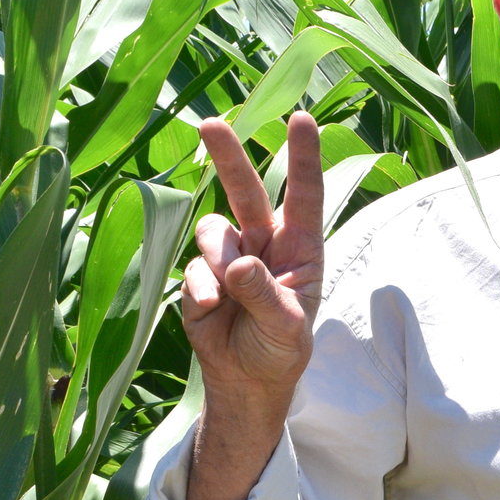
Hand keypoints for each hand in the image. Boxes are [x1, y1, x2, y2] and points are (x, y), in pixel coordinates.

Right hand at [180, 111, 323, 403]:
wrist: (246, 381)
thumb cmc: (280, 349)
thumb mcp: (286, 327)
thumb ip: (265, 295)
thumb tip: (238, 265)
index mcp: (300, 248)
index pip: (305, 195)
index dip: (303, 157)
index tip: (302, 118)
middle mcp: (265, 243)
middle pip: (246, 190)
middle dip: (228, 156)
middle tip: (210, 125)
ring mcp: (230, 256)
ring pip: (214, 231)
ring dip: (218, 259)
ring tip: (229, 296)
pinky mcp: (201, 276)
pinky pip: (194, 267)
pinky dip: (201, 286)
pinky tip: (211, 308)